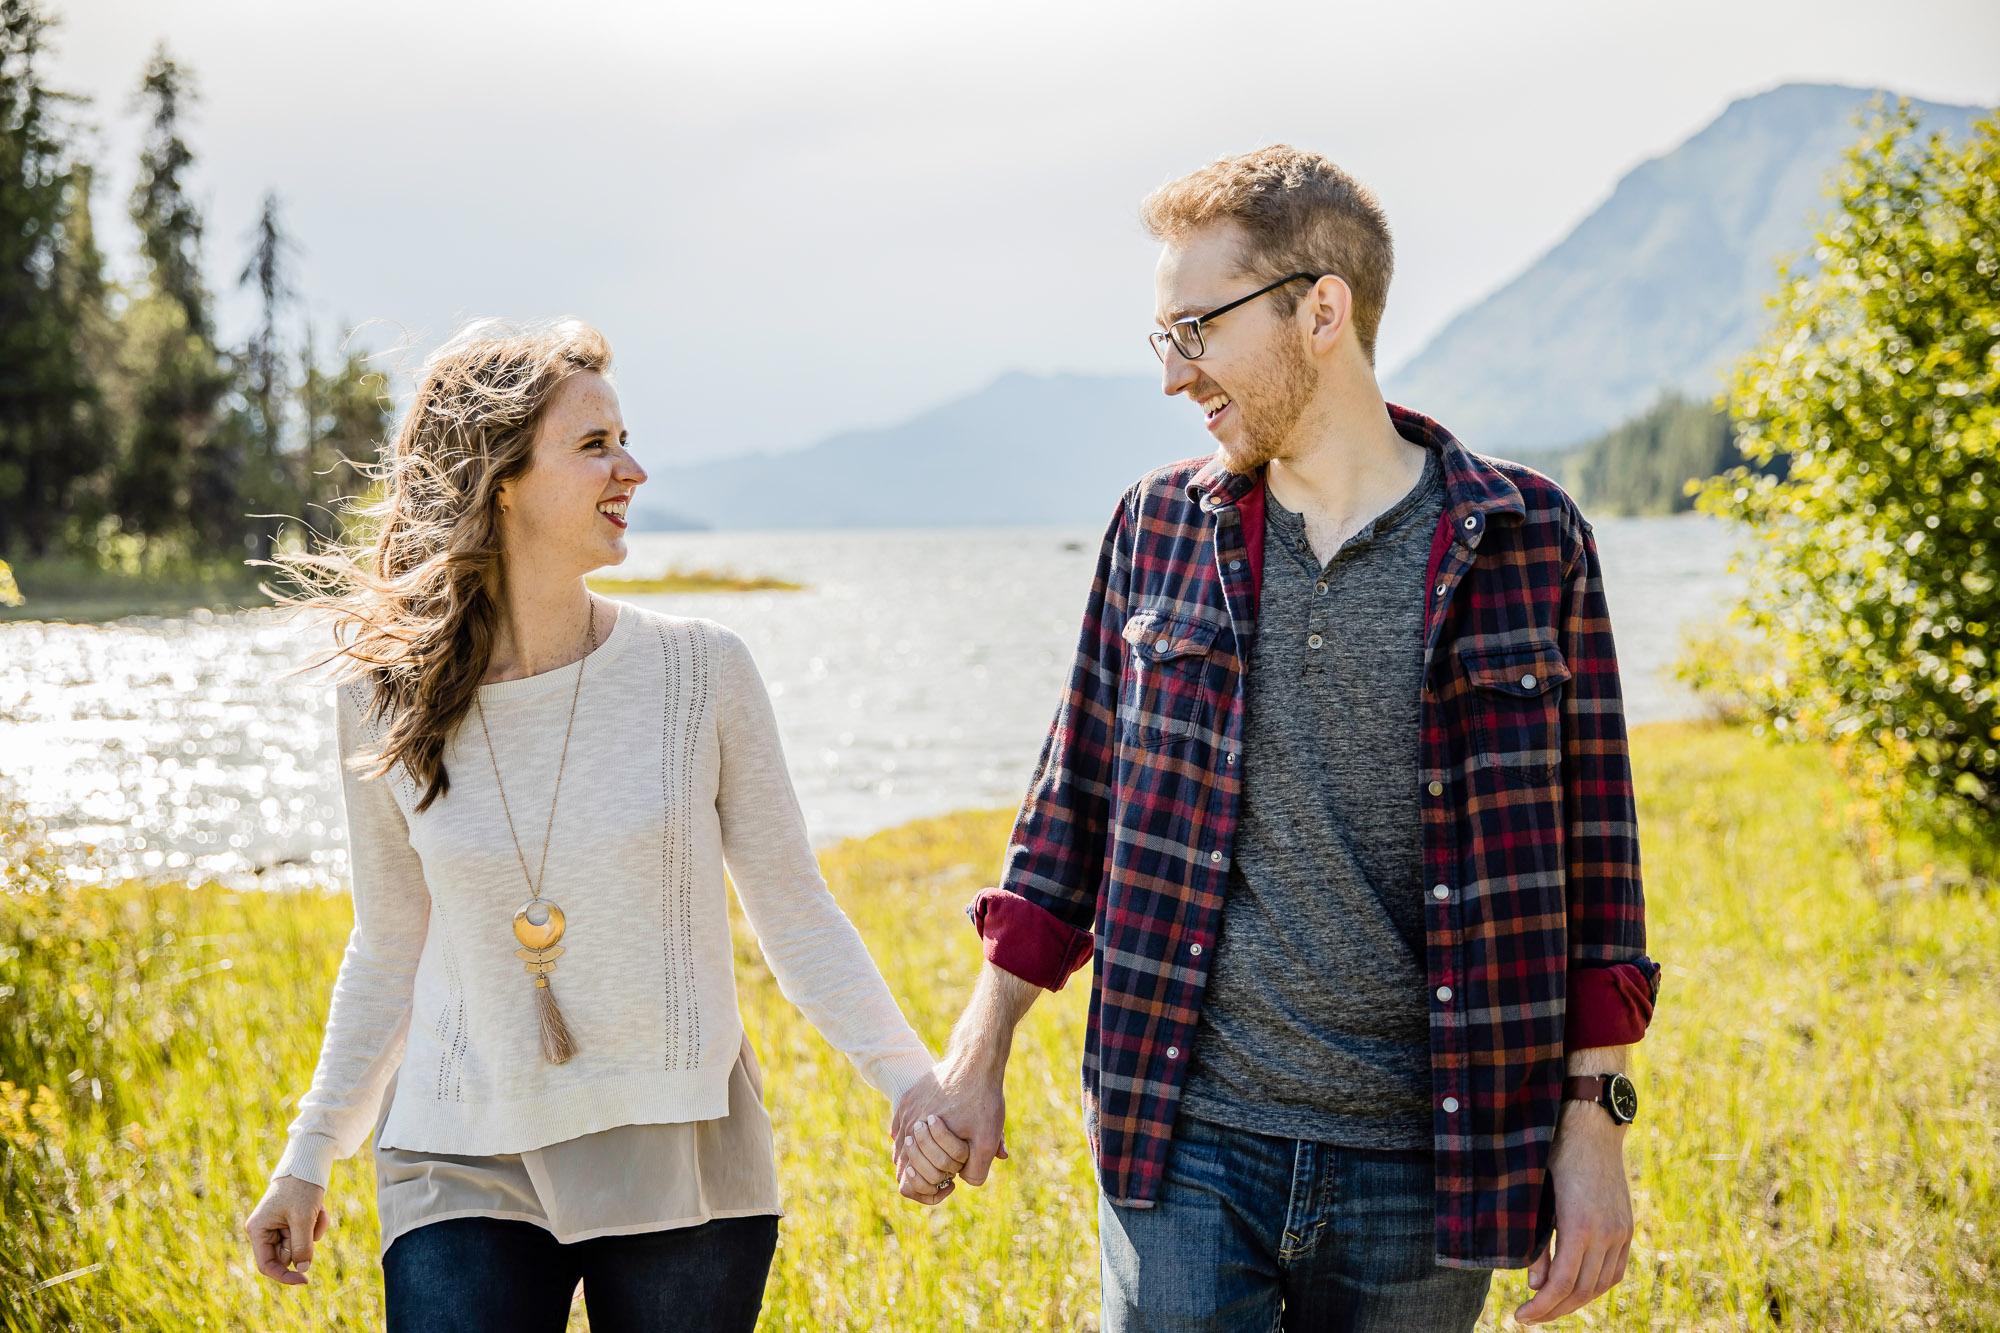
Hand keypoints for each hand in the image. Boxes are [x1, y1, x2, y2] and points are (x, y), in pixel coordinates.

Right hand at [244, 1174, 330, 1285]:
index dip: (284, 1276)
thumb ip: (302, 1246)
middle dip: (305, 1243)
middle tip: (313, 1222)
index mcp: (258, 1230)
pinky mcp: (291, 1221)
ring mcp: (278, 1226)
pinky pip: (307, 1234)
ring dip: (314, 1230)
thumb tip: (302, 1269)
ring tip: (317, 1210)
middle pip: (286, 1255)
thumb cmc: (302, 1188)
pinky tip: (320, 1208)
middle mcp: (264, 1230)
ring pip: (300, 1244)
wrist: (309, 1164)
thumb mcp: (304, 1218)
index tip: (304, 1280)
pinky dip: (317, 1224)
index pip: (267, 1265)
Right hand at [890, 1059, 1007, 1204]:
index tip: (950, 1183)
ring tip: (938, 1158)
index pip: (908, 1182)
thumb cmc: (983, 1101)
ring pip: (901, 1144)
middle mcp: (907, 1126)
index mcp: (921, 1140)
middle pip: (903, 1164)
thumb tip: (964, 1181)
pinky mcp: (910, 1097)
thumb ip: (977, 1170)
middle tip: (945, 1172)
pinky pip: (900, 1125)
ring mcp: (906, 1109)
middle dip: (925, 1172)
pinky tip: (924, 1139)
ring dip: (918, 1154)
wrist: (976, 1060)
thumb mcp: (987, 1139)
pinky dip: (911, 1136)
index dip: (929, 1190)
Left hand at [1514, 1101, 1631, 1323]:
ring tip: (1550, 1307)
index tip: (1520, 1316)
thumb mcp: (1536, 1197)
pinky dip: (1596, 1286)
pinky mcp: (1627, 1227)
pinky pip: (1616, 1270)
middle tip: (1529, 1317)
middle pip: (1583, 1291)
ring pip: (1602, 1285)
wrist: (1591, 1127)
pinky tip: (1577, 1289)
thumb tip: (1537, 1286)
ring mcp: (1622, 1231)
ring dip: (1576, 1302)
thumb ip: (1538, 1243)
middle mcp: (1607, 1233)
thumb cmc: (1553, 1155)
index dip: (1540, 1306)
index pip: (1562, 1284)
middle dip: (1554, 1310)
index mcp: (1579, 1226)